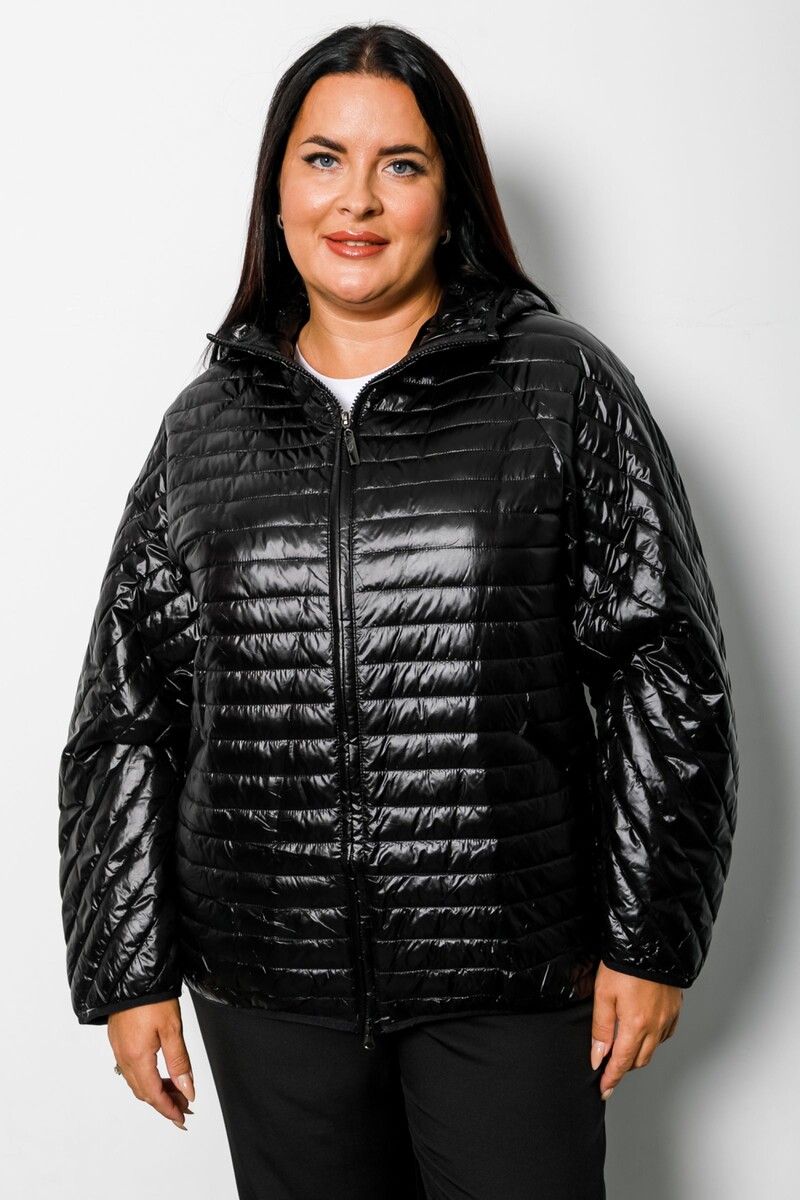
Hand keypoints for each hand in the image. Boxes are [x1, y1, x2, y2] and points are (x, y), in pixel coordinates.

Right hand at [108, 999, 195, 1129]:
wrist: (131, 975)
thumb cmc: (151, 998)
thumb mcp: (173, 1030)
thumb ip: (180, 1063)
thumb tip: (187, 1090)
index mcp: (137, 1058)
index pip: (153, 1094)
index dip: (169, 1110)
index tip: (182, 1119)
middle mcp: (124, 1057)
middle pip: (144, 1092)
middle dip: (165, 1103)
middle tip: (184, 1108)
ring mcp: (119, 1049)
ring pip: (137, 1081)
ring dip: (156, 1091)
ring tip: (177, 1091)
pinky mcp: (118, 1040)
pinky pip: (131, 1069)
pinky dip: (147, 1077)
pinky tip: (160, 1074)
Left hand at [589, 961, 682, 1099]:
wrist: (649, 941)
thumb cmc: (623, 964)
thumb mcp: (603, 994)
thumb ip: (601, 1029)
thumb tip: (598, 1057)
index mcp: (635, 1025)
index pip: (622, 1062)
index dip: (612, 1078)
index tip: (604, 1089)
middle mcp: (655, 1025)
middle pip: (639, 1060)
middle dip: (624, 1068)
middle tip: (609, 1069)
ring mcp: (668, 1017)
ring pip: (653, 1048)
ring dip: (638, 1054)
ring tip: (623, 1050)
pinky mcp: (675, 1008)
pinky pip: (665, 1034)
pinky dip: (653, 1039)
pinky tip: (643, 1033)